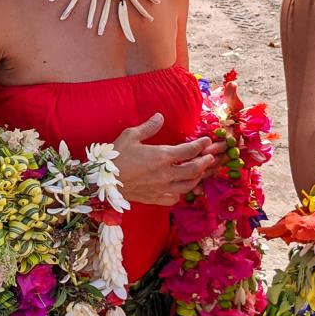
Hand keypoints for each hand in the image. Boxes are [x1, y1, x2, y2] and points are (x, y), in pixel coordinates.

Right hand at [111, 113, 227, 206]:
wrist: (103, 182)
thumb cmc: (115, 157)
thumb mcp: (130, 135)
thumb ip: (148, 126)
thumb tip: (160, 116)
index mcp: (162, 156)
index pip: (190, 150)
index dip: (201, 144)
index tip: (207, 140)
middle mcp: (166, 174)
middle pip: (195, 169)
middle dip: (206, 162)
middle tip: (212, 156)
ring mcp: (162, 188)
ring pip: (189, 185)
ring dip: (198, 177)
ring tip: (202, 171)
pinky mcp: (155, 199)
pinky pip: (175, 198)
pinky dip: (182, 192)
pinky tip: (181, 188)